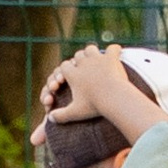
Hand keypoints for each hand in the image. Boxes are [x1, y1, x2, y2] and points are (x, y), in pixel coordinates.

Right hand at [34, 42, 156, 147]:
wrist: (114, 98)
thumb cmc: (94, 106)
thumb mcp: (76, 113)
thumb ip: (62, 115)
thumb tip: (50, 119)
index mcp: (72, 74)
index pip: (64, 66)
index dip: (66, 69)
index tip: (69, 74)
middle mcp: (83, 63)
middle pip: (77, 55)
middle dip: (79, 59)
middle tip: (84, 65)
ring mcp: (97, 58)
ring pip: (91, 49)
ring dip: (93, 53)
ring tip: (97, 59)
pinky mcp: (111, 58)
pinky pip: (113, 48)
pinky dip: (115, 50)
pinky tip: (117, 53)